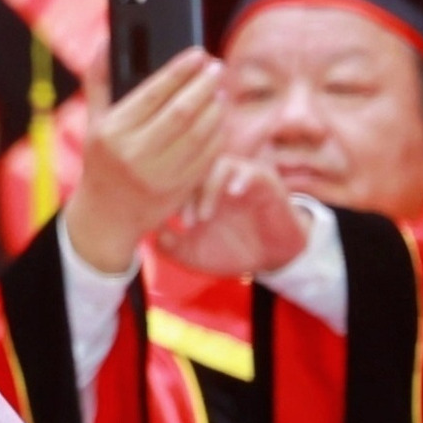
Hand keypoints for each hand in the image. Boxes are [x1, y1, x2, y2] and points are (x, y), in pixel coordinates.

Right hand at [63, 48, 225, 273]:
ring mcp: (159, 175)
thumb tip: (107, 40)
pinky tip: (218, 119)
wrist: (107, 216)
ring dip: (216, 107)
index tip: (198, 54)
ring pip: (201, 133)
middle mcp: (134, 154)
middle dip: (205, 85)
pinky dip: (218, 133)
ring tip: (219, 92)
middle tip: (217, 68)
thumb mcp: (94, 121)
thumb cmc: (102, 159)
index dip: (180, 70)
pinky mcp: (180, 189)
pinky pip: (209, 155)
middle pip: (182, 111)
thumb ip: (99, 80)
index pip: (153, 93)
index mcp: (112, 133)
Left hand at [156, 159, 315, 277]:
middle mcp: (216, 180)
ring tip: (205, 216)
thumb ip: (171, 245)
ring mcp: (239, 178)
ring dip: (208, 189)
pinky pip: (251, 171)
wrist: (272, 257)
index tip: (164, 222)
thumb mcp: (194, 254)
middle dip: (185, 193)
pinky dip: (241, 179)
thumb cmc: (231, 251)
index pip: (173, 177)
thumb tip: (150, 234)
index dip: (164, 196)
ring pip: (219, 165)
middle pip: (192, 167)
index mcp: (196, 191)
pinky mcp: (265, 182)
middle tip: (185, 222)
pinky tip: (233, 195)